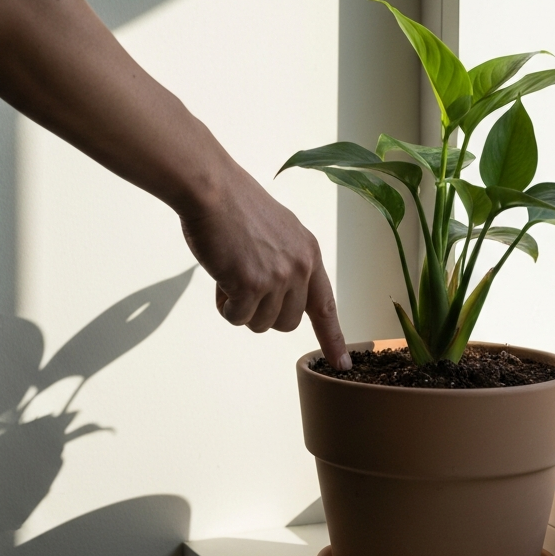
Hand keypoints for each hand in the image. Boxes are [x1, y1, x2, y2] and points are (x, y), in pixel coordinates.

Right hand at [180, 165, 350, 370]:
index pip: (325, 305)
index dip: (333, 338)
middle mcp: (300, 268)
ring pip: (260, 323)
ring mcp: (277, 278)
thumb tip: (281, 294)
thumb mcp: (278, 231)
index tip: (342, 365)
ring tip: (230, 273)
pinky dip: (224, 305)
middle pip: (286, 323)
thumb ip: (287, 261)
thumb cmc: (235, 205)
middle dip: (262, 313)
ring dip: (240, 308)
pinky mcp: (251, 285)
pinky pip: (236, 317)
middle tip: (243, 284)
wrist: (212, 190)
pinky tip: (220, 276)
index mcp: (309, 253)